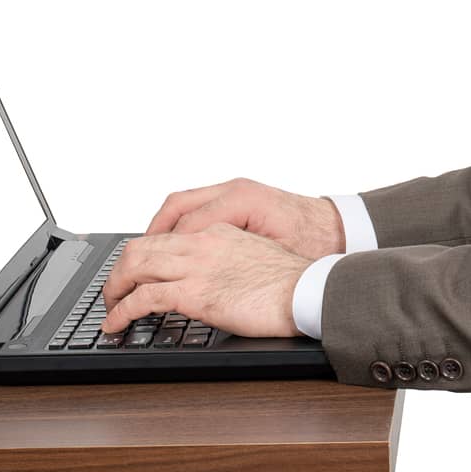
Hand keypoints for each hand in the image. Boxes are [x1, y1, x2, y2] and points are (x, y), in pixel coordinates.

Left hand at [99, 222, 312, 337]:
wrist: (303, 290)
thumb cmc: (288, 280)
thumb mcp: (253, 256)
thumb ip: (228, 258)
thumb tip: (216, 276)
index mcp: (216, 232)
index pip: (164, 237)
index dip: (142, 256)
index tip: (135, 273)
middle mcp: (201, 243)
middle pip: (140, 247)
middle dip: (119, 270)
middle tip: (114, 291)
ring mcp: (195, 267)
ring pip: (134, 266)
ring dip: (114, 289)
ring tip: (109, 307)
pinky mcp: (193, 294)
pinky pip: (143, 299)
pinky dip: (121, 312)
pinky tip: (115, 324)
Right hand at [143, 176, 345, 260]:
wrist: (339, 227)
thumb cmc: (314, 243)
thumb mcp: (277, 259)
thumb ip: (237, 263)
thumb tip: (201, 277)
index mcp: (242, 201)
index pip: (187, 227)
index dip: (164, 257)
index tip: (145, 281)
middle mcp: (233, 190)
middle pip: (174, 208)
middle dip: (149, 240)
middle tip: (131, 270)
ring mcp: (233, 190)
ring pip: (179, 205)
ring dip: (159, 231)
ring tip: (142, 260)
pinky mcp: (235, 198)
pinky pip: (193, 207)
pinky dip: (176, 226)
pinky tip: (170, 249)